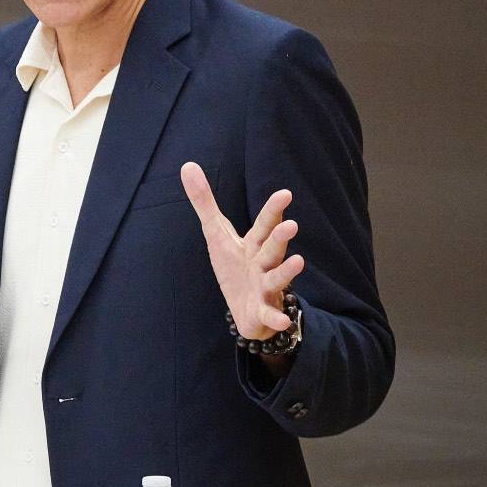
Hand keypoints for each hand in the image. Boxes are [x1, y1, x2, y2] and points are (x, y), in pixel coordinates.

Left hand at [181, 162, 303, 338]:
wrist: (246, 309)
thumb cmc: (235, 266)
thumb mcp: (216, 234)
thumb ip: (205, 202)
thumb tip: (187, 165)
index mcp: (253, 245)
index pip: (264, 225)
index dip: (273, 210)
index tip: (285, 194)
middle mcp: (263, 263)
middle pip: (271, 248)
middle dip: (280, 237)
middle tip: (291, 225)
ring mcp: (265, 288)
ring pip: (277, 278)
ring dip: (287, 271)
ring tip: (299, 262)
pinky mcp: (262, 311)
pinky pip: (270, 314)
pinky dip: (276, 318)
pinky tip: (281, 320)